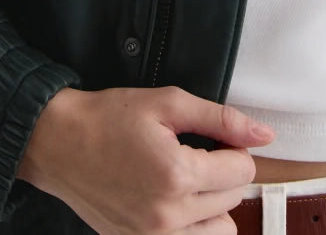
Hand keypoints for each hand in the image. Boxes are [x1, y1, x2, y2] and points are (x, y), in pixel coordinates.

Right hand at [17, 83, 274, 233]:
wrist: (59, 144)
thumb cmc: (110, 117)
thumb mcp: (167, 103)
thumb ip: (221, 119)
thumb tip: (265, 134)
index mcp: (177, 174)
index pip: (242, 170)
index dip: (233, 147)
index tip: (213, 137)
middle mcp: (168, 215)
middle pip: (233, 200)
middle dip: (223, 172)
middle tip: (194, 152)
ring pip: (220, 231)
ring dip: (213, 205)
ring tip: (188, 181)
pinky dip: (193, 227)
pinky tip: (175, 203)